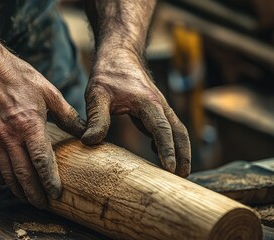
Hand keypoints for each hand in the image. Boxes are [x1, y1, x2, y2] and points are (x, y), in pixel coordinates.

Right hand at [0, 47, 85, 207]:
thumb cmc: (19, 77)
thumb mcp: (48, 92)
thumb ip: (67, 115)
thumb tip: (85, 132)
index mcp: (30, 125)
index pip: (42, 162)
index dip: (49, 181)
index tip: (57, 193)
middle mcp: (10, 136)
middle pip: (23, 174)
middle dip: (34, 193)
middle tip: (43, 204)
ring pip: (6, 174)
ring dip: (18, 190)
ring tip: (28, 199)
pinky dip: (1, 178)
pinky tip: (9, 182)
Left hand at [82, 49, 190, 176]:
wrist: (118, 55)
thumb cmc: (107, 74)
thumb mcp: (97, 95)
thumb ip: (96, 118)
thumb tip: (89, 142)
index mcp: (148, 102)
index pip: (162, 129)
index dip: (167, 149)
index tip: (170, 168)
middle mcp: (159, 105)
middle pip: (179, 132)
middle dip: (183, 155)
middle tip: (182, 178)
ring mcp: (159, 107)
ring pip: (176, 130)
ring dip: (180, 150)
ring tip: (177, 172)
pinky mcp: (154, 110)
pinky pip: (167, 128)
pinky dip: (168, 142)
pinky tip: (160, 154)